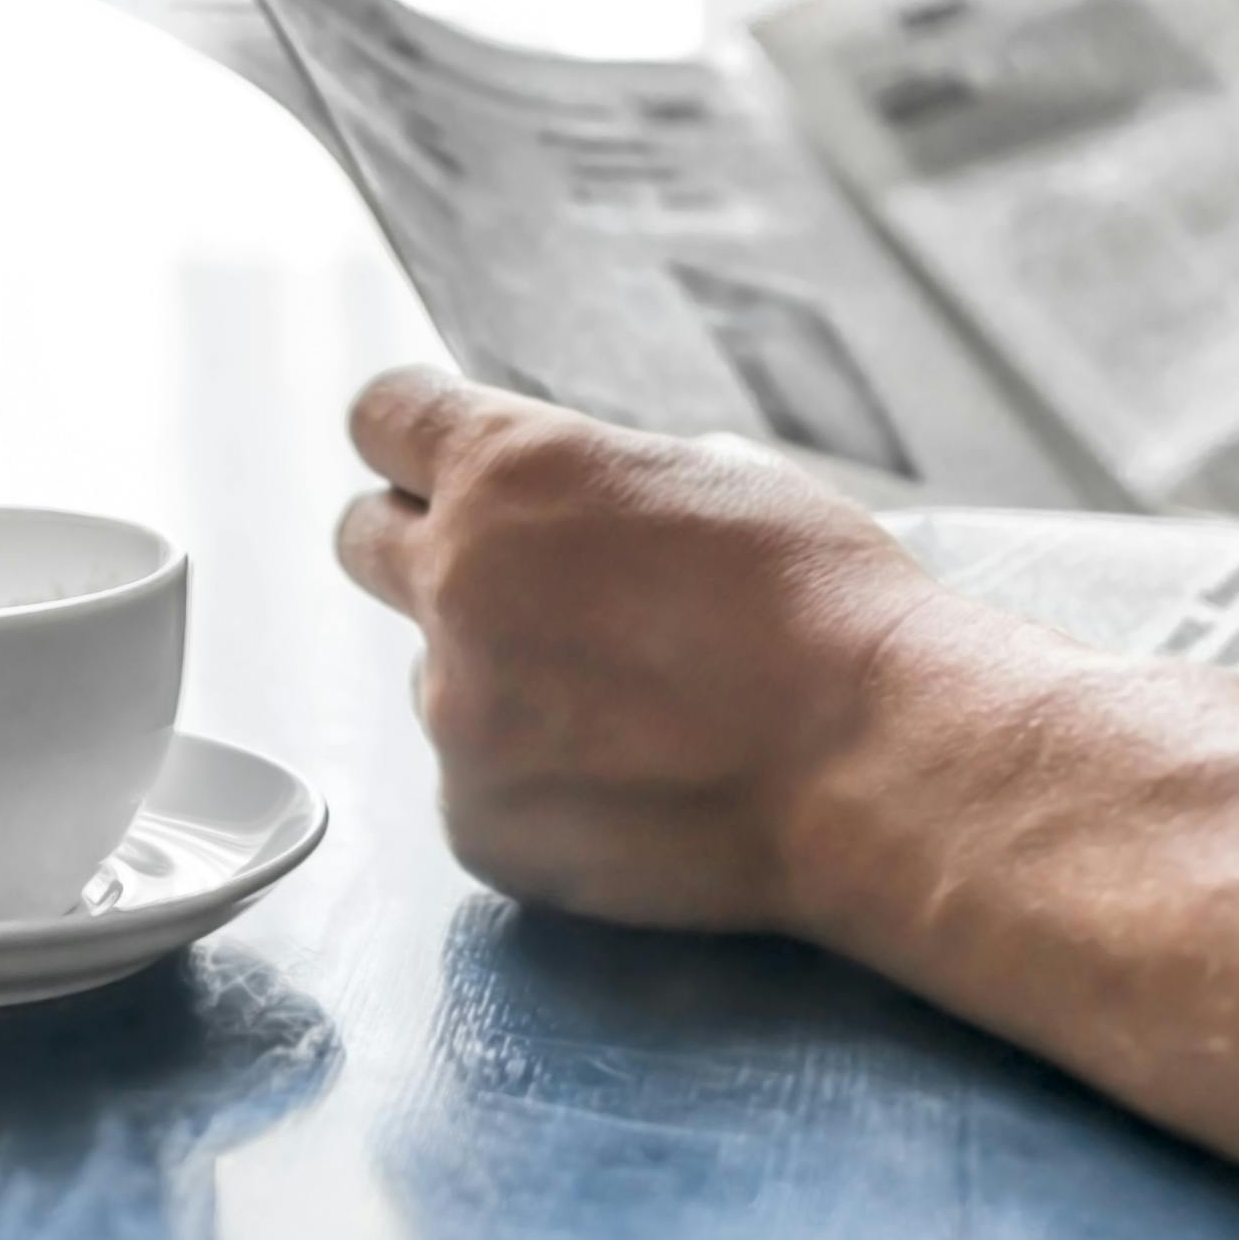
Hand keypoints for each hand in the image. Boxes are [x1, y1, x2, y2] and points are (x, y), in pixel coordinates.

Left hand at [333, 367, 1020, 932]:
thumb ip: (604, 482)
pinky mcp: (476, 822)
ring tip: (629, 711)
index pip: (383, 417)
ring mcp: (455, 714)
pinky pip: (476, 782)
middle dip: (421, 548)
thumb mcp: (718, 479)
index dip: (414, 439)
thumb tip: (574, 505)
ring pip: (432, 676)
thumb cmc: (823, 606)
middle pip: (361, 539)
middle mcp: (454, 583)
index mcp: (509, 472)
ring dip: (496, 680)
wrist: (876, 762)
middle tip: (513, 584)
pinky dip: (535, 780)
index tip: (438, 462)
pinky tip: (635, 785)